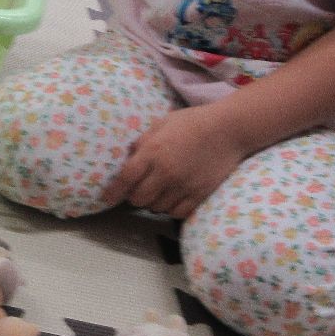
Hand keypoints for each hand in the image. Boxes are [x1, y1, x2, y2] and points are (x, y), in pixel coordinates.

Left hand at [101, 105, 248, 218]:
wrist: (228, 129)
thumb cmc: (192, 122)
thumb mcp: (162, 124)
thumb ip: (143, 142)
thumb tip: (128, 157)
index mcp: (153, 152)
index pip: (126, 178)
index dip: (113, 191)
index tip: (106, 198)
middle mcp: (166, 172)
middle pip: (139, 199)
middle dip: (133, 197)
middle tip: (136, 190)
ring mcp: (184, 186)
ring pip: (157, 208)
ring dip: (152, 202)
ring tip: (156, 192)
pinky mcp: (200, 194)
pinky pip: (177, 213)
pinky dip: (170, 209)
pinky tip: (171, 199)